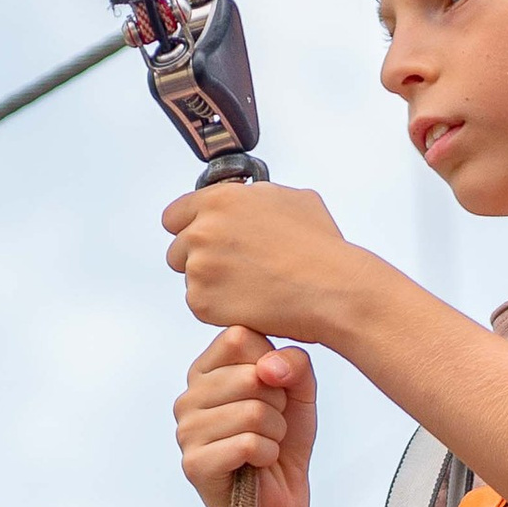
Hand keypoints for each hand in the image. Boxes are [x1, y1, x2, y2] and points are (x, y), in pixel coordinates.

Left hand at [163, 179, 366, 341]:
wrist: (333, 289)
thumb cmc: (320, 247)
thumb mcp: (294, 199)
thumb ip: (258, 197)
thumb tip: (253, 197)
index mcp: (219, 200)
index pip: (175, 215)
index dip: (192, 228)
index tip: (206, 240)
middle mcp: (202, 230)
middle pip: (177, 250)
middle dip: (201, 259)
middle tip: (235, 269)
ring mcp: (199, 268)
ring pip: (190, 279)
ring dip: (212, 284)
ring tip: (250, 286)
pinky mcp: (202, 302)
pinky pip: (200, 305)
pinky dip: (220, 309)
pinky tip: (250, 303)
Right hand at [174, 325, 317, 506]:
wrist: (283, 498)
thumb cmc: (285, 440)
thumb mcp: (299, 391)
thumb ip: (294, 363)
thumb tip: (268, 367)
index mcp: (205, 371)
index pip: (239, 337)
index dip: (272, 363)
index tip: (274, 390)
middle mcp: (187, 397)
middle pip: (251, 375)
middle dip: (278, 404)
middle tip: (270, 426)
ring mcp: (185, 431)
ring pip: (253, 411)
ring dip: (275, 433)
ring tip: (264, 445)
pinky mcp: (193, 464)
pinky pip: (248, 443)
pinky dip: (268, 454)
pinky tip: (258, 464)